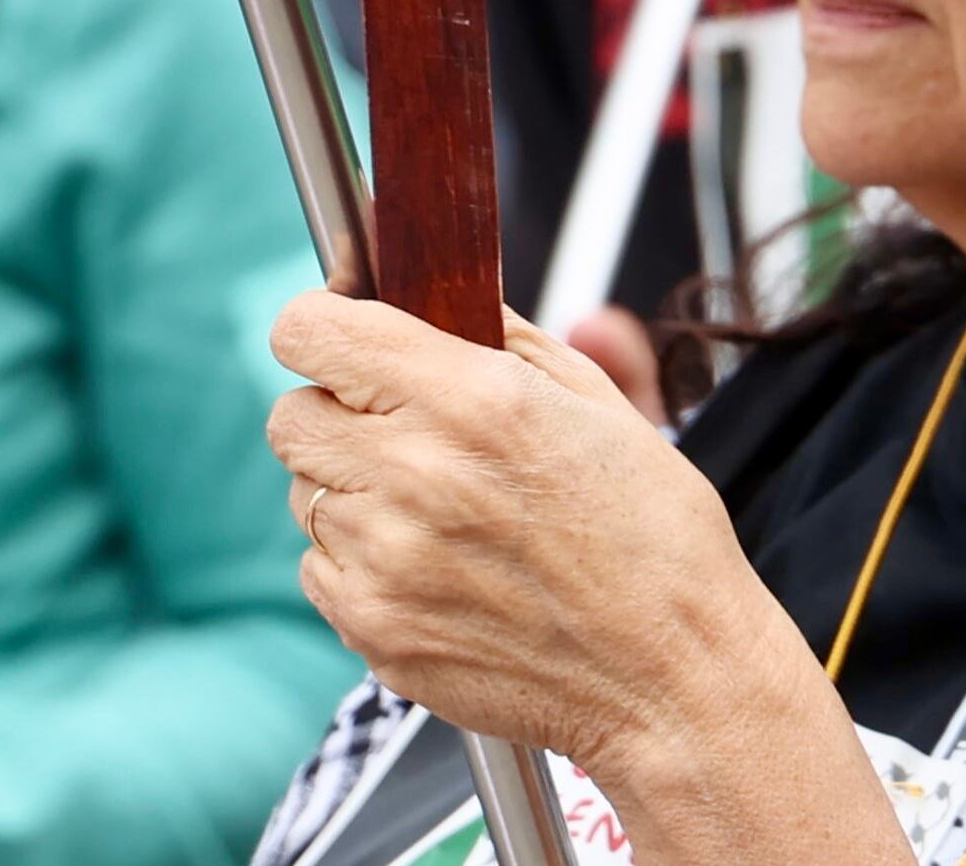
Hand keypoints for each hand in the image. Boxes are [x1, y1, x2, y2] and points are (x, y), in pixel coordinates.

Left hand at [269, 290, 890, 865]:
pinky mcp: (374, 630)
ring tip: (437, 514)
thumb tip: (420, 286)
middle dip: (336, 412)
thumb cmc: (651, 536)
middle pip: (290, 414)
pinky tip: (434, 569)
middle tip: (398, 432)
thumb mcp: (591, 400)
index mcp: (473, 400)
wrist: (675, 679)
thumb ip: (492, 332)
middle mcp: (415, 475)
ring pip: (306, 492)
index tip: (341, 339)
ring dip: (351, 490)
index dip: (322, 327)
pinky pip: (319, 567)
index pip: (310, 330)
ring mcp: (386, 560)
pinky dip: (359, 563)